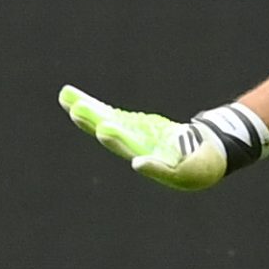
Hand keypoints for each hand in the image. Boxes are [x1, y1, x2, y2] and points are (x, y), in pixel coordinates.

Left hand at [58, 85, 246, 191]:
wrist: (203, 158)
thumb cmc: (198, 168)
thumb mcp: (187, 172)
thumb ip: (161, 169)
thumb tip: (136, 165)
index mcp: (147, 158)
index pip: (129, 147)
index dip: (116, 139)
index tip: (103, 129)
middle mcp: (133, 147)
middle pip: (109, 132)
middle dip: (93, 120)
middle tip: (76, 110)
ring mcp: (131, 134)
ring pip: (104, 119)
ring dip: (86, 109)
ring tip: (65, 96)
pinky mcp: (133, 125)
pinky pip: (108, 113)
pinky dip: (93, 105)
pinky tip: (73, 98)